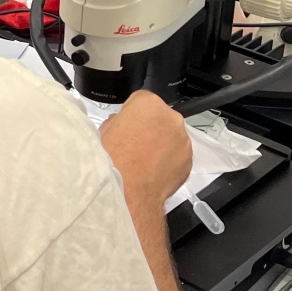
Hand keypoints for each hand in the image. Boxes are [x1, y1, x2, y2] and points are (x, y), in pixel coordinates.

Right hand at [98, 90, 192, 208]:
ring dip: (161, 144)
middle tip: (134, 143)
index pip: (141, 99)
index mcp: (148, 104)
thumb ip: (117, 122)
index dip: (131, 112)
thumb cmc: (112, 159)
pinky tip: (153, 171)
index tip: (126, 124)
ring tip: (143, 161)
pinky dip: (168, 161)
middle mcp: (170, 117)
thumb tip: (121, 125)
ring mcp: (183, 140)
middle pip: (160, 117)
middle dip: (150, 127)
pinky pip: (177, 155)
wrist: (128, 191)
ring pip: (171, 136)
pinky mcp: (189, 161)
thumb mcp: (103, 131)